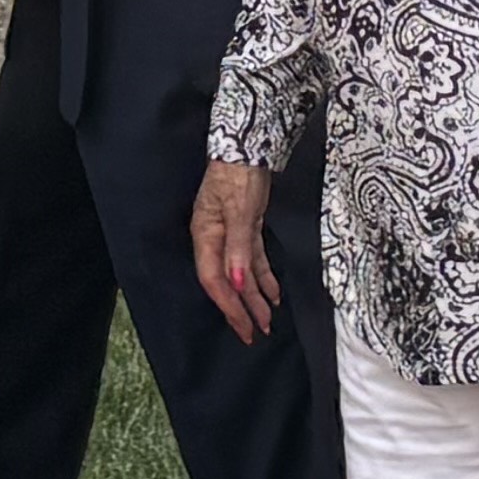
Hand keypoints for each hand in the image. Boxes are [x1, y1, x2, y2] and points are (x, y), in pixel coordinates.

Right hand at [194, 159, 283, 343]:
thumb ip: (238, 249)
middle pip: (226, 281)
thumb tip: (236, 285)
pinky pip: (252, 258)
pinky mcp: (244, 226)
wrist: (247, 144)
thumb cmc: (238, 175)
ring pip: (241, 273)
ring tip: (268, 320)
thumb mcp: (240, 212)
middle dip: (241, 309)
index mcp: (205, 236)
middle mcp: (214, 238)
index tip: (246, 326)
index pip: (214, 279)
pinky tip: (273, 293)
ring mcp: (229, 233)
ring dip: (254, 297)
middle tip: (255, 334)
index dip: (229, 305)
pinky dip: (263, 276)